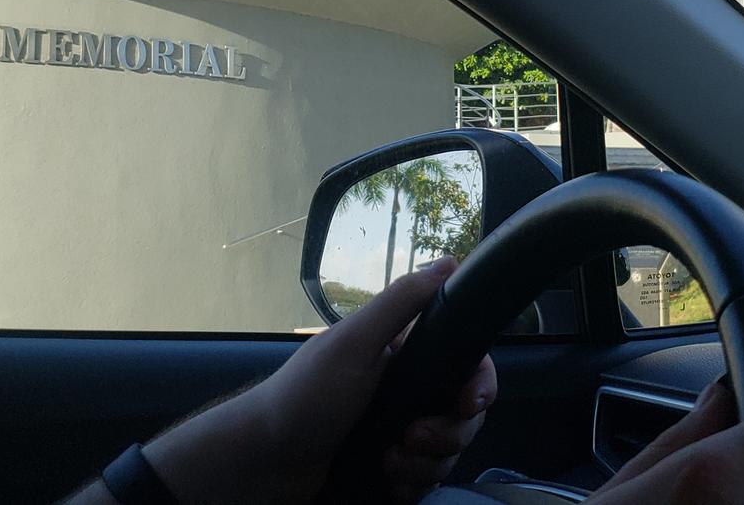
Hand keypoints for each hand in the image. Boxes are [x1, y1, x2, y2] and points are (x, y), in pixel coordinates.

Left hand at [139, 257, 495, 504]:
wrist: (265, 464)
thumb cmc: (304, 397)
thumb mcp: (353, 343)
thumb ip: (402, 302)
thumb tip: (449, 262)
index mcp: (404, 354)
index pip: (468, 366)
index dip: (478, 387)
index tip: (466, 404)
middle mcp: (407, 391)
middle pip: (464, 416)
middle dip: (446, 435)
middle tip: (410, 439)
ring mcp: (399, 431)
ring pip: (448, 453)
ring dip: (424, 465)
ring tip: (389, 462)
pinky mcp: (391, 467)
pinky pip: (426, 481)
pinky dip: (410, 485)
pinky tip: (385, 480)